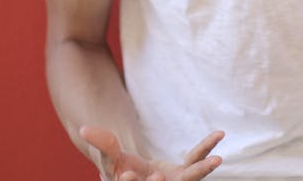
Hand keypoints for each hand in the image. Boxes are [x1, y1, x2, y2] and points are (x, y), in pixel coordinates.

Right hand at [80, 125, 224, 180]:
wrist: (137, 174)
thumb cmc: (120, 168)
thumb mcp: (110, 155)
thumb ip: (102, 143)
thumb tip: (83, 128)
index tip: (131, 174)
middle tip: (160, 177)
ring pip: (189, 177)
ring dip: (202, 169)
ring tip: (216, 160)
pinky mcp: (185, 172)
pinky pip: (196, 159)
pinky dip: (206, 148)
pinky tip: (219, 134)